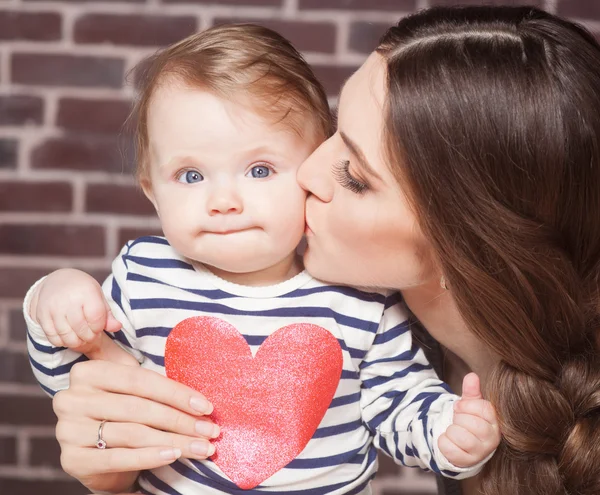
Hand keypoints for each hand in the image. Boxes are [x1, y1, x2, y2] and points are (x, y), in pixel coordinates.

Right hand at [29, 269, 133, 363]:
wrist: (58, 281)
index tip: (98, 327)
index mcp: (86, 292)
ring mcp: (53, 308)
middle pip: (81, 329)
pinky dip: (62, 342)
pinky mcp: (42, 316)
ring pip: (66, 336)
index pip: (96, 318)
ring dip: (76, 342)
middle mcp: (68, 300)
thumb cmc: (83, 291)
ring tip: (81, 338)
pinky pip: (53, 337)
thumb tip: (117, 328)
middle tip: (91, 336)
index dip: (99, 328)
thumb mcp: (98, 297)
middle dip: (89, 337)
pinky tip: (69, 336)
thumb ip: (107, 314)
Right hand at [54, 360, 218, 492]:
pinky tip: (173, 455)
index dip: (176, 393)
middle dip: (180, 420)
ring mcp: (68, 430)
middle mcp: (72, 398)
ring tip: (200, 446)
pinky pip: (119, 457)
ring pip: (133, 433)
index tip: (206, 406)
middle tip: (209, 429)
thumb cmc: (121, 414)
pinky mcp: (73, 459)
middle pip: (139, 407)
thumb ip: (152, 381)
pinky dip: (150, 457)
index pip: (140, 380)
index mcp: (88, 372)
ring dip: (174, 440)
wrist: (96, 455)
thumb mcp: (130, 388)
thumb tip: (199, 390)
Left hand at [437, 373, 499, 467]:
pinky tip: (449, 440)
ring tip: (455, 431)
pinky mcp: (466, 462)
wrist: (460, 443)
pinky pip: (448, 447)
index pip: (482, 409)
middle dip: (459, 418)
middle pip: (471, 423)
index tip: (461, 408)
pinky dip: (443, 441)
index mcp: (495, 422)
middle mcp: (492, 438)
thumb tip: (472, 376)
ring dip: (451, 430)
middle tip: (459, 421)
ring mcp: (480, 452)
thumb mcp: (470, 404)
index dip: (466, 406)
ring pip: (459, 435)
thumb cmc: (468, 420)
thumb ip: (471, 390)